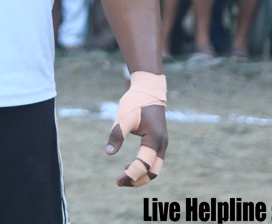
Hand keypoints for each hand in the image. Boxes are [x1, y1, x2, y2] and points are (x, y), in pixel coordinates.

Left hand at [106, 73, 168, 187]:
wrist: (148, 88)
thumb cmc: (136, 101)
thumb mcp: (124, 118)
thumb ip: (117, 135)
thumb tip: (109, 153)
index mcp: (154, 139)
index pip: (144, 165)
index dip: (131, 175)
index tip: (118, 180)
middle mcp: (162, 144)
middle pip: (153, 172)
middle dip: (137, 180)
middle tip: (120, 182)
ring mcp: (162, 143)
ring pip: (155, 168)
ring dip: (140, 175)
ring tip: (122, 175)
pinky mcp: (159, 141)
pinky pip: (153, 160)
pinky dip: (143, 167)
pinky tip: (128, 165)